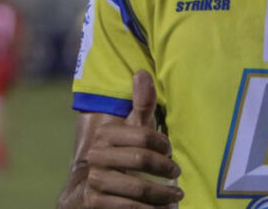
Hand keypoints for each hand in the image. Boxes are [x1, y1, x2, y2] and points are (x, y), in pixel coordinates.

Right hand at [82, 70, 183, 207]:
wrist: (90, 190)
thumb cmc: (122, 154)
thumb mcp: (132, 128)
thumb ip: (141, 104)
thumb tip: (142, 72)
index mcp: (106, 133)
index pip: (143, 135)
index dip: (162, 144)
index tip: (171, 152)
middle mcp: (96, 155)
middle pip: (141, 160)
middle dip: (165, 169)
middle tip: (177, 174)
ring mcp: (95, 180)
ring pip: (137, 187)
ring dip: (161, 195)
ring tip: (175, 199)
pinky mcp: (94, 202)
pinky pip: (128, 208)